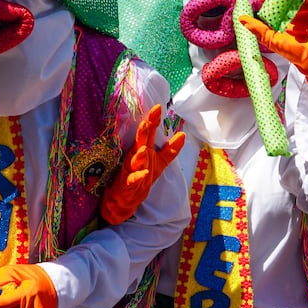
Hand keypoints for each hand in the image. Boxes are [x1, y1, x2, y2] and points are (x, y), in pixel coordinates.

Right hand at [101, 104, 185, 223]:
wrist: (124, 199)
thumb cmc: (140, 176)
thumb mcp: (159, 163)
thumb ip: (170, 149)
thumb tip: (183, 134)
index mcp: (142, 150)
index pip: (148, 133)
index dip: (153, 121)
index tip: (158, 108)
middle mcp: (135, 157)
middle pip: (139, 142)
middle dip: (143, 132)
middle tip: (147, 121)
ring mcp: (129, 170)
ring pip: (134, 160)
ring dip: (139, 155)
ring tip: (144, 149)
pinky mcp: (126, 184)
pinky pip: (132, 180)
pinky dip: (138, 176)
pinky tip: (144, 173)